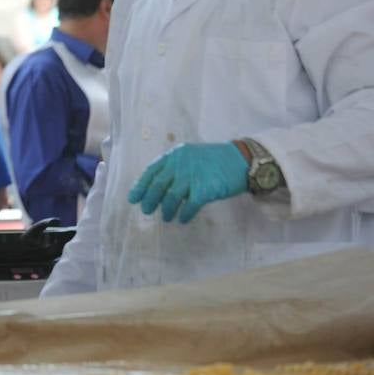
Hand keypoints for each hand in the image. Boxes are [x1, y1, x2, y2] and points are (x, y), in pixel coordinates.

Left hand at [127, 142, 247, 222]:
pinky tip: (182, 219)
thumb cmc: (215, 161)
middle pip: (158, 185)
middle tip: (147, 211)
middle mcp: (180, 164)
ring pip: (171, 197)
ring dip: (167, 209)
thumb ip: (175, 169)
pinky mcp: (205, 189)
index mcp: (174, 155)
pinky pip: (190, 205)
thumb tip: (158, 189)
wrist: (241, 160)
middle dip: (150, 199)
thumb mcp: (190, 157)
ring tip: (166, 217)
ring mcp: (192, 176)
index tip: (133, 198)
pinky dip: (184, 214)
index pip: (151, 171)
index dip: (140, 186)